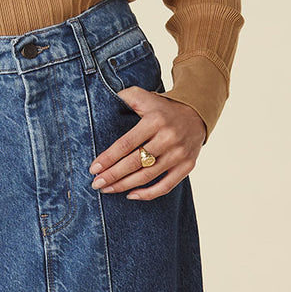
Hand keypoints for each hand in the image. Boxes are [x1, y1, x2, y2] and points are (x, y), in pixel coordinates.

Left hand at [88, 87, 206, 200]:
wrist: (196, 114)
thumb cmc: (162, 108)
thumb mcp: (144, 96)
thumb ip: (125, 97)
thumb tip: (103, 101)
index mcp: (154, 120)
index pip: (126, 143)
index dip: (108, 158)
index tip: (93, 168)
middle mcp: (168, 137)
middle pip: (135, 162)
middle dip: (113, 175)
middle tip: (96, 183)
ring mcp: (179, 154)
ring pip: (147, 176)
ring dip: (124, 185)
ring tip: (107, 189)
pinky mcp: (187, 166)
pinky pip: (166, 186)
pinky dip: (148, 194)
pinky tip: (131, 195)